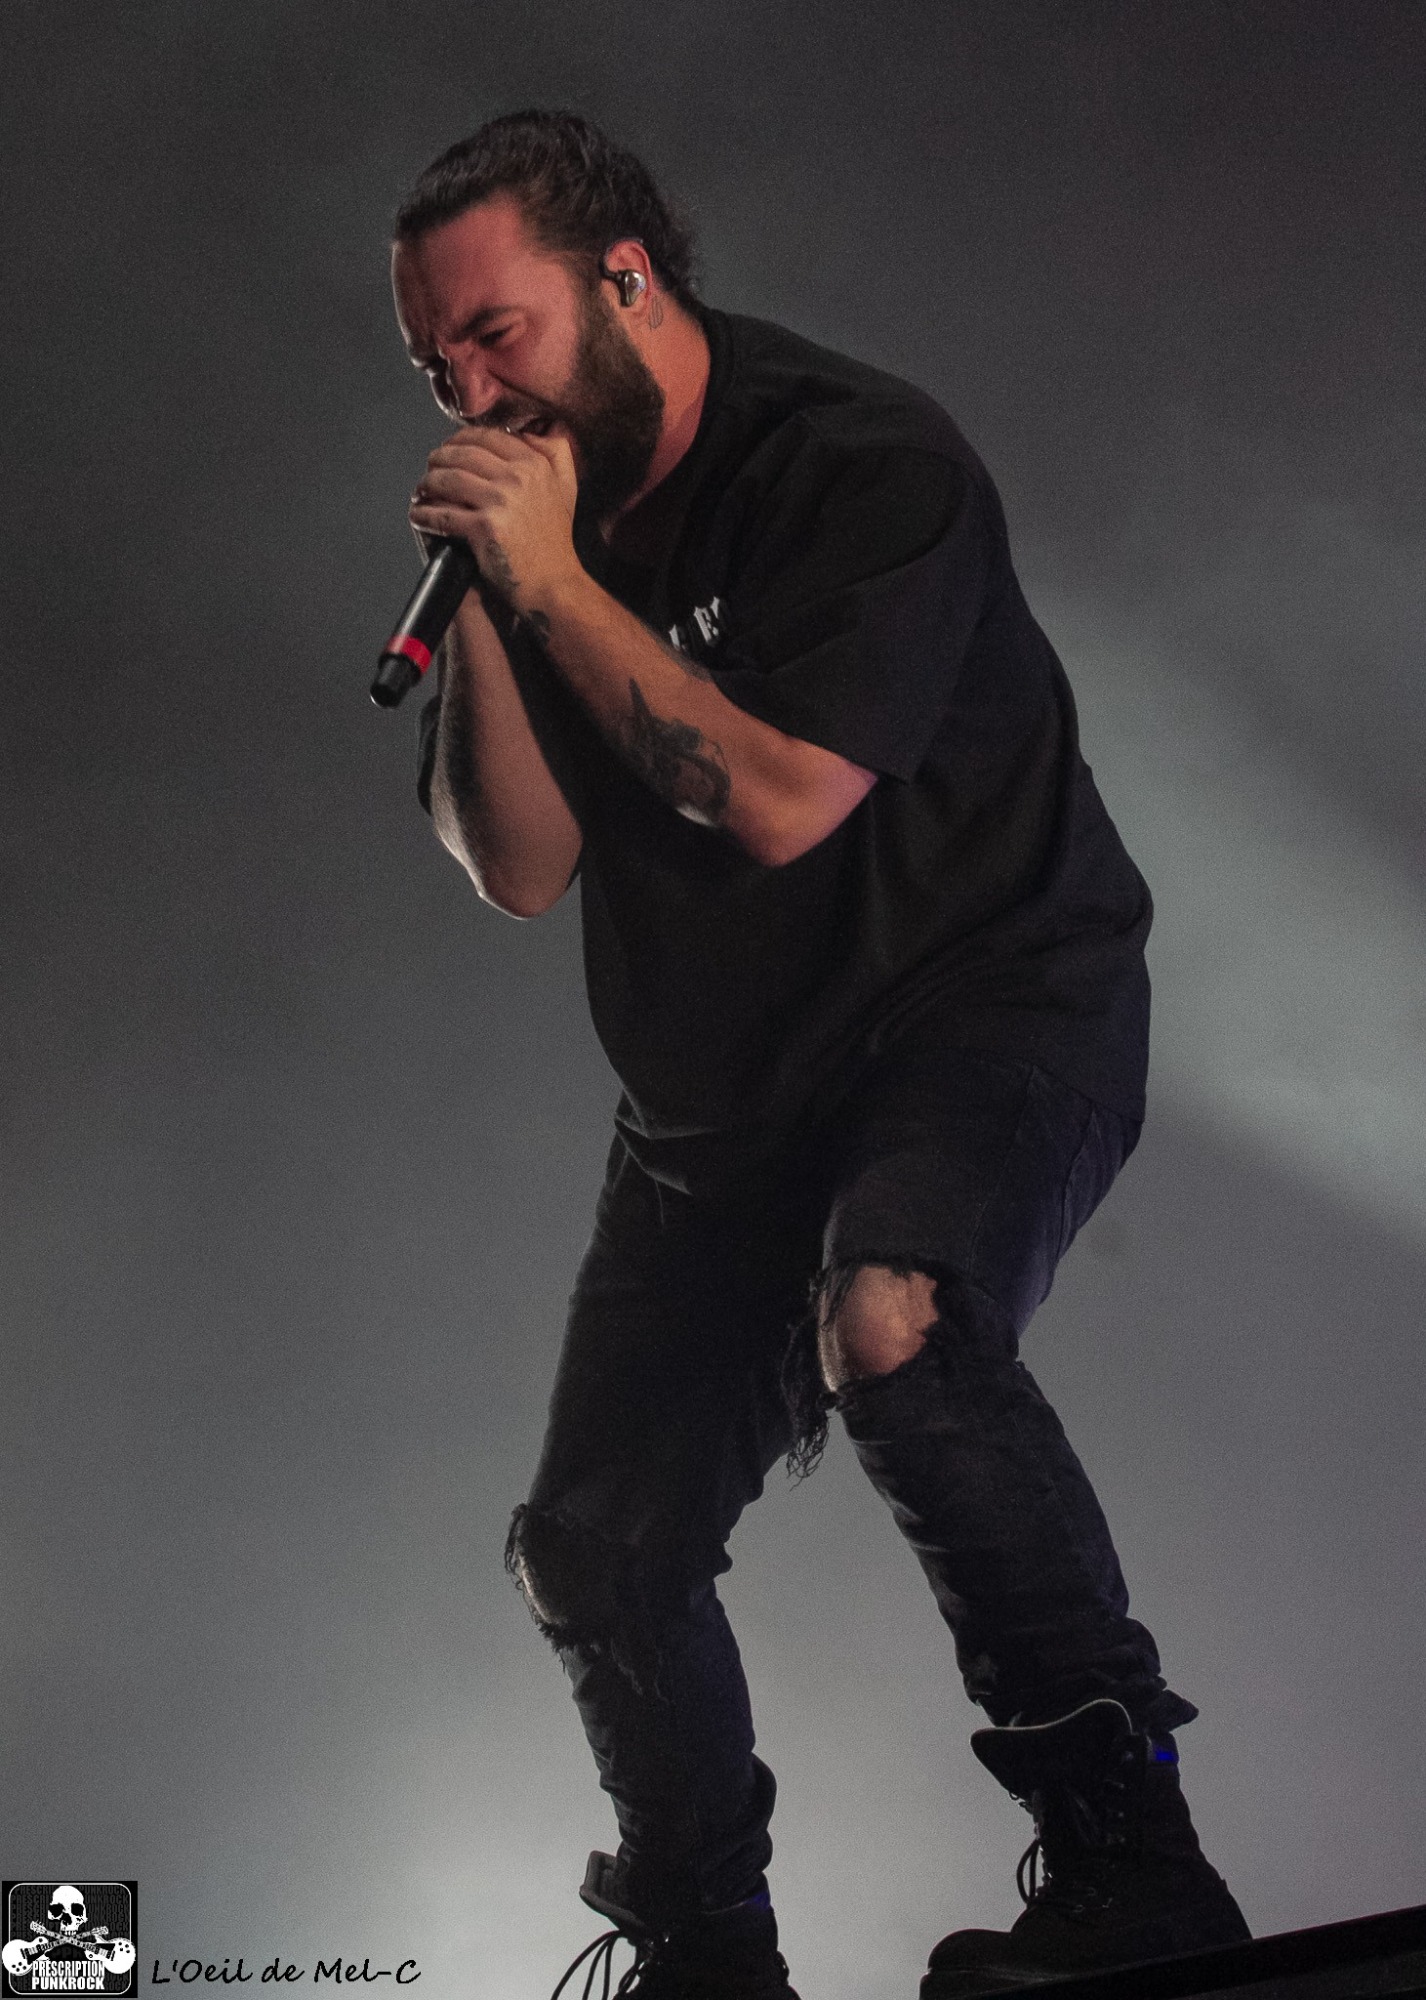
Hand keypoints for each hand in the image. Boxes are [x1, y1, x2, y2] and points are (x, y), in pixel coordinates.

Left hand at [410, 426, 579, 614]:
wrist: (553, 585)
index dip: (460, 440)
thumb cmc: (555, 542)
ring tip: (420, 492)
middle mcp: (519, 478)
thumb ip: (555, 455)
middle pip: (462, 454)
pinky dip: (424, 514)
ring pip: (448, 480)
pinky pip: (442, 514)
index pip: (486, 437)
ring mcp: (501, 502)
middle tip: (429, 469)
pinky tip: (417, 515)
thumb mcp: (566, 489)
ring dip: (426, 484)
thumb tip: (530, 430)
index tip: (448, 449)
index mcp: (535, 464)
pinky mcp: (485, 529)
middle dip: (438, 459)